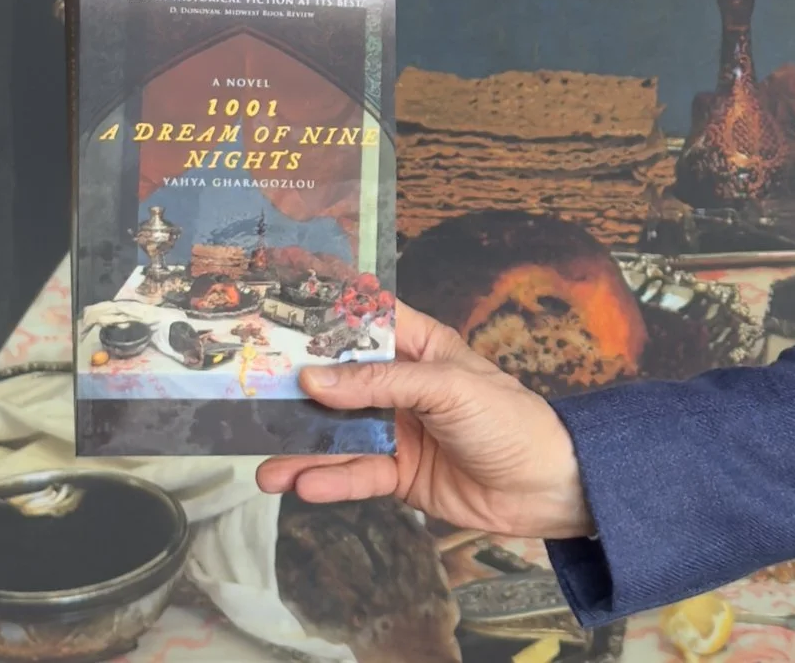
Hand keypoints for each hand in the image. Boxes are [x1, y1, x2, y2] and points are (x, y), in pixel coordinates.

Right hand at [256, 299, 593, 540]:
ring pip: (339, 436)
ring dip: (302, 450)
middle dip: (297, 393)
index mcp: (423, 347)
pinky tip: (303, 485)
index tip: (274, 307)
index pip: (367, 319)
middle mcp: (405, 386)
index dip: (326, 312)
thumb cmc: (511, 420)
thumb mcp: (449, 388)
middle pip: (340, 383)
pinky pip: (356, 475)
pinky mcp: (400, 473)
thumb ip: (381, 384)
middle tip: (248, 400)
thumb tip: (315, 379)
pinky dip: (329, 481)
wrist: (546, 486)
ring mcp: (400, 429)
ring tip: (265, 465)